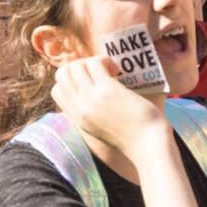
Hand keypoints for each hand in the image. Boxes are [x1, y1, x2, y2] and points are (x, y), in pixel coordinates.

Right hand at [51, 55, 168, 163]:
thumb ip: (90, 113)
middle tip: (98, 73)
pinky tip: (117, 71)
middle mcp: (81, 108)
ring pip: (76, 66)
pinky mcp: (108, 91)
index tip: (90, 81)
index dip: (71, 80)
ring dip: (92, 61)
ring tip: (110, 71)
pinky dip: (105, 60)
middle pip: (62, 74)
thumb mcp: (101, 128)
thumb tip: (89, 90)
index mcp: (78, 119)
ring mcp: (92, 99)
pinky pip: (95, 63)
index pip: (57, 90)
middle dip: (78, 66)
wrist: (150, 147)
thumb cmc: (133, 137)